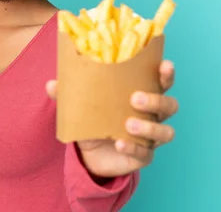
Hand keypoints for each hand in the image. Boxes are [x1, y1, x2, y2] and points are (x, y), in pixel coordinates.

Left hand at [46, 60, 178, 178]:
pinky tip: (119, 144)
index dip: (166, 74)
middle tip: (134, 97)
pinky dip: (133, 148)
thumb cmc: (94, 118)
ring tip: (127, 125)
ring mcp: (151, 137)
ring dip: (149, 127)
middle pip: (170, 105)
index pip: (162, 81)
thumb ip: (68, 93)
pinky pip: (145, 153)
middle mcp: (152, 115)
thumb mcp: (81, 104)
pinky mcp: (144, 156)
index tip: (164, 65)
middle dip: (156, 100)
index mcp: (142, 94)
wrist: (90, 153)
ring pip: (165, 132)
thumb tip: (51, 84)